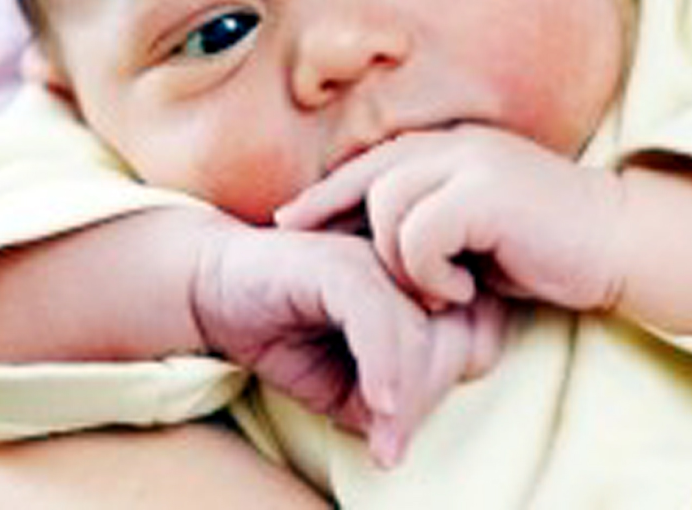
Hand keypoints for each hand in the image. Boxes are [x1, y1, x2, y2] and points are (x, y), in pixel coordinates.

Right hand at [190, 218, 505, 465]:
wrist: (216, 285)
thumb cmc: (287, 330)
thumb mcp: (347, 383)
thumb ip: (389, 401)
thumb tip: (411, 427)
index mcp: (422, 279)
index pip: (476, 335)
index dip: (450, 384)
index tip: (407, 422)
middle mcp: (407, 260)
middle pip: (459, 337)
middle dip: (429, 396)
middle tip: (392, 434)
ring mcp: (373, 255)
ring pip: (420, 334)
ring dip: (408, 397)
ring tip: (384, 436)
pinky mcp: (337, 262)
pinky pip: (378, 319)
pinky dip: (383, 367)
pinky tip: (377, 405)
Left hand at [277, 126, 627, 313]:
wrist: (621, 243)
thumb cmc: (551, 244)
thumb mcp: (481, 229)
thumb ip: (436, 221)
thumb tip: (379, 242)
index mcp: (455, 148)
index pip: (374, 161)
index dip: (328, 191)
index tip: (290, 219)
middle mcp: (458, 145)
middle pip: (369, 175)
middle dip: (330, 213)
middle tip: (310, 251)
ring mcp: (471, 163)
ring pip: (386, 205)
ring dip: (399, 260)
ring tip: (437, 289)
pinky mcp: (484, 192)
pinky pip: (417, 234)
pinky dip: (428, 271)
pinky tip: (461, 289)